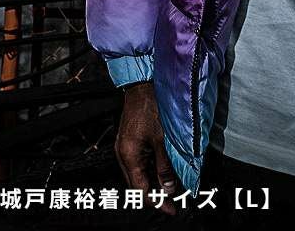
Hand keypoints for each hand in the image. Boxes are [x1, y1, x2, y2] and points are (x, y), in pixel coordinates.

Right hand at [115, 81, 177, 215]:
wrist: (142, 84)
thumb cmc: (151, 107)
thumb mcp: (162, 138)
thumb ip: (165, 165)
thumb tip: (168, 187)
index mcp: (129, 156)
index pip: (140, 189)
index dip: (156, 202)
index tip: (170, 209)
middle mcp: (123, 154)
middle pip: (136, 184)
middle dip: (154, 194)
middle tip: (171, 202)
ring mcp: (125, 146)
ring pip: (138, 173)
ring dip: (153, 181)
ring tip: (170, 188)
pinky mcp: (129, 139)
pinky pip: (139, 161)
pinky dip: (150, 168)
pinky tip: (162, 169)